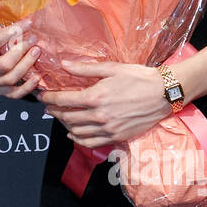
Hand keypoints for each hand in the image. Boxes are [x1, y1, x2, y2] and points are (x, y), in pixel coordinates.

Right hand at [0, 18, 40, 98]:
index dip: (12, 32)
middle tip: (34, 39)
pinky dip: (27, 87)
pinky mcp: (0, 91)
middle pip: (4, 64)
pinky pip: (14, 94)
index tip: (28, 23)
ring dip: (27, 65)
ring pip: (11, 78)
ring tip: (37, 51)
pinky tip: (37, 78)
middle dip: (22, 51)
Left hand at [37, 59, 168, 147]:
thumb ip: (85, 69)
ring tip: (60, 116)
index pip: (64, 100)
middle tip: (48, 105)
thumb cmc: (139, 77)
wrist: (164, 93)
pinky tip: (73, 133)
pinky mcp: (117, 136)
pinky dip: (78, 139)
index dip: (49, 98)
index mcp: (96, 97)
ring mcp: (108, 129)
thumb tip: (64, 64)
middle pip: (67, 116)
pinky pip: (91, 142)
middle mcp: (99, 116)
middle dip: (54, 110)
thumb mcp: (111, 68)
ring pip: (77, 131)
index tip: (42, 95)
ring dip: (64, 124)